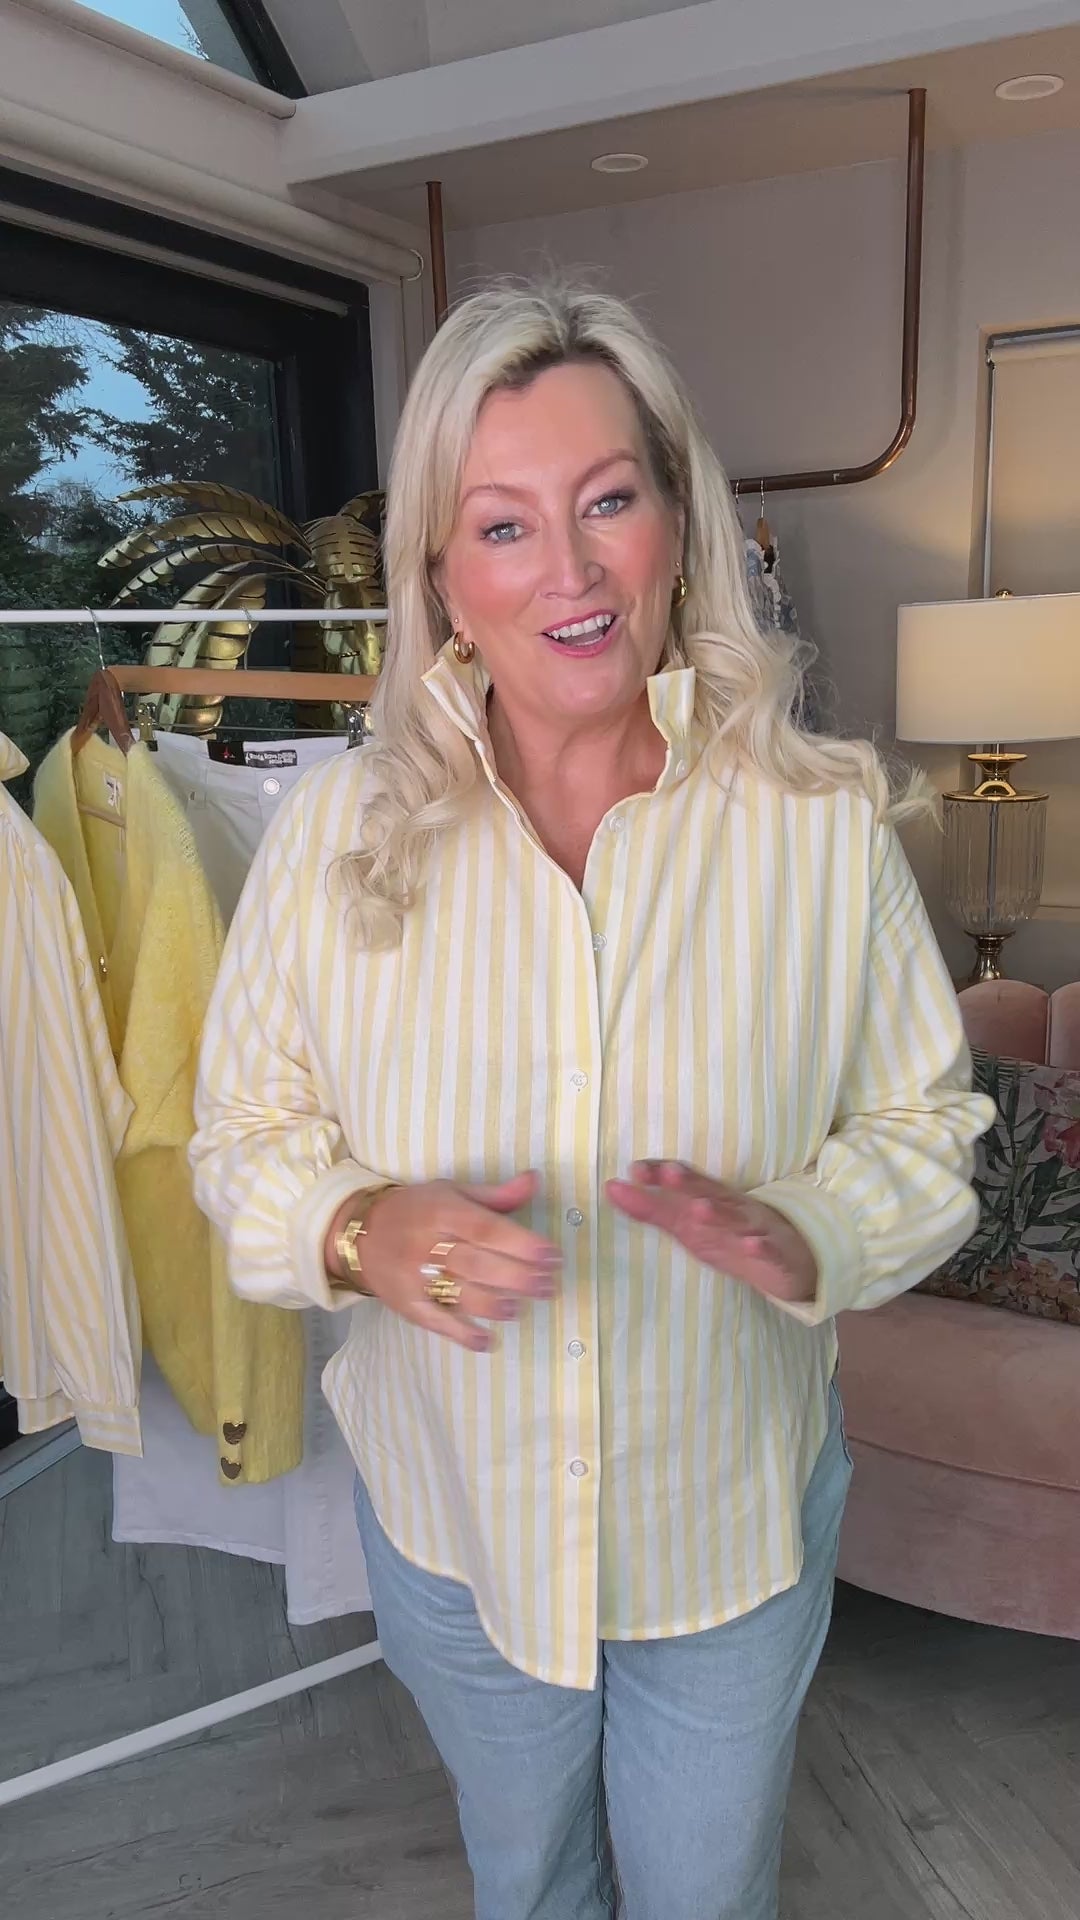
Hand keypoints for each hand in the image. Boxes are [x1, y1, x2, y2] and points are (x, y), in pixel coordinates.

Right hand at [328, 1172, 561, 1351]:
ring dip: (493, 1305)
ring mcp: (415, 1278)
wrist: (359, 1233)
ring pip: (460, 1294)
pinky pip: (436, 1321)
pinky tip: (486, 1342)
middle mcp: (428, 1245)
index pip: (486, 1229)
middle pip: (478, 1264)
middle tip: (547, 1286)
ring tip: (517, 1309)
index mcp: (442, 1213)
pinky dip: (461, 1334)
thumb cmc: (415, 1210)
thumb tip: (534, 1180)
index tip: (552, 1255)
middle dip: (517, 1277)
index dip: (521, 1243)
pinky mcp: (407, 1304)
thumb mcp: (450, 1192)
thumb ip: (494, 1195)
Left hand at [606, 1161, 816, 1303]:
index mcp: (710, 1200)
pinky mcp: (775, 1254)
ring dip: (719, 1213)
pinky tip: (752, 1244)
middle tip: (668, 1173)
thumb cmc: (731, 1237)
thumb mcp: (688, 1226)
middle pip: (710, 1193)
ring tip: (699, 1208)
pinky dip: (761, 1247)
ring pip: (737, 1219)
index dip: (662, 1175)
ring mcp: (756, 1229)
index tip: (636, 1169)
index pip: (685, 1182)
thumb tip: (611, 1187)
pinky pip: (768, 1250)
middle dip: (690, 1184)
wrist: (788, 1263)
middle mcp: (732, 1209)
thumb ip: (651, 1209)